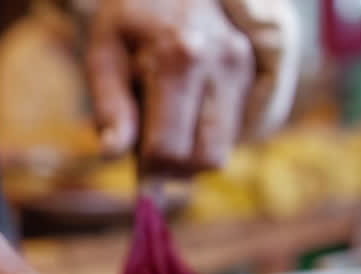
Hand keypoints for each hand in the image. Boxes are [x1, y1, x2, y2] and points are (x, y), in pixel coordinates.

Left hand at [88, 0, 256, 172]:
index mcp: (178, 59)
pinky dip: (208, 135)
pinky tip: (187, 111)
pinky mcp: (256, 71)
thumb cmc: (130, 19)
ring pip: (226, 148)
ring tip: (166, 124)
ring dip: (193, 153)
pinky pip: (235, 130)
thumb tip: (112, 155)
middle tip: (149, 151)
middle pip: (206, 158)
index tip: (133, 160)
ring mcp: (244, 68)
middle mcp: (221, 64)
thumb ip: (109, 106)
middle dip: (175, 168)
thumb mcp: (104, 54)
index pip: (169, 147)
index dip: (147, 167)